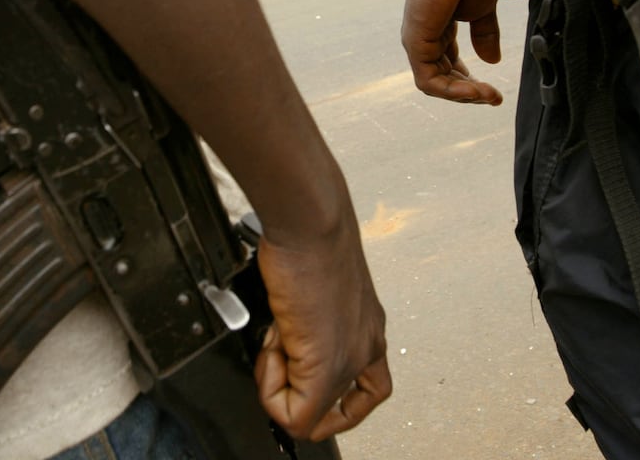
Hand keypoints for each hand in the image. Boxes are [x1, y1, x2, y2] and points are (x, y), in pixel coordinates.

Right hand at [254, 207, 391, 440]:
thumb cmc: (311, 239)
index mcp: (368, 328)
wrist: (311, 222)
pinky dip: (271, 392)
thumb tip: (287, 333)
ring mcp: (350, 357)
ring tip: (274, 343)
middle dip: (299, 395)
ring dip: (281, 389)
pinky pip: (298, 415)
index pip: (367, 388)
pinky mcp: (327, 364)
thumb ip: (311, 318)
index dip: (329, 392)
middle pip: (342, 410)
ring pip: (314, 416)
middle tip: (281, 363)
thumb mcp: (317, 286)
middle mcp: (366, 347)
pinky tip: (271, 348)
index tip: (297, 370)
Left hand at [401, 0, 502, 103]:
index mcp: (439, 31)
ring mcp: (418, 42)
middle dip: (469, 92)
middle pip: (443, 79)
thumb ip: (485, 35)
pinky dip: (452, 91)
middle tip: (494, 97)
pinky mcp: (416, 43)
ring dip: (463, 95)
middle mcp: (425, 39)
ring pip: (436, 85)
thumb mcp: (482, 10)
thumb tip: (492, 61)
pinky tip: (475, 90)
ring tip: (488, 96)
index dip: (470, 82)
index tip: (494, 91)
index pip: (450, 67)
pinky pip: (429, 81)